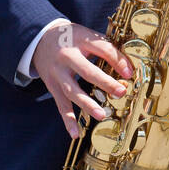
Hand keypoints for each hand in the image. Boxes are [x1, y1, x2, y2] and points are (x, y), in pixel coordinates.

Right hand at [32, 21, 135, 139]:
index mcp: (80, 40)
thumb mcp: (87, 35)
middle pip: (86, 71)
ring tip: (101, 115)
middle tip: (121, 92)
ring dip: (86, 104)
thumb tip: (128, 66)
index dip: (117, 60)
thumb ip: (105, 47)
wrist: (39, 39)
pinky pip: (61, 105)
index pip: (102, 49)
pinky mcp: (52, 86)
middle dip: (104, 82)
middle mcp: (67, 56)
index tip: (129, 73)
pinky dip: (68, 120)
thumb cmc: (71, 38)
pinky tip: (76, 134)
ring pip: (72, 90)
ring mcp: (57, 73)